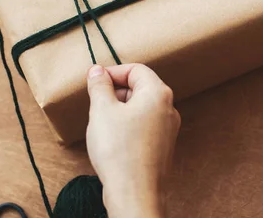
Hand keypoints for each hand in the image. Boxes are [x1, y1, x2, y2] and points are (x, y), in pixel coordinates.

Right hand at [86, 64, 180, 217]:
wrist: (134, 193)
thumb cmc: (119, 150)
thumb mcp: (101, 110)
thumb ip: (99, 86)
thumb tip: (97, 71)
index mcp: (157, 93)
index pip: (136, 69)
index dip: (113, 72)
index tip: (94, 81)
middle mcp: (168, 109)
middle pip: (140, 87)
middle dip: (115, 91)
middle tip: (95, 102)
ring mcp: (168, 130)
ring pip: (141, 108)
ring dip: (119, 109)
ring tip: (101, 123)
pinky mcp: (162, 147)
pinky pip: (143, 126)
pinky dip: (127, 125)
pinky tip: (112, 140)